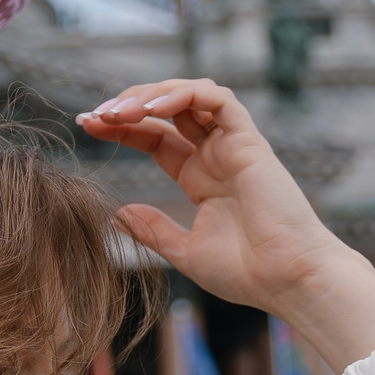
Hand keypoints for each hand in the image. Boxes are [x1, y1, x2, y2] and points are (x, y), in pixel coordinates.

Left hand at [78, 79, 374, 373]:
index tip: (85, 124)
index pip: (153, 136)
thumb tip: (117, 214)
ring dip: (151, 94)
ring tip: (117, 110)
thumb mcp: (185, 251)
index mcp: (199, 177)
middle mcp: (215, 155)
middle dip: (126, 105)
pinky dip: (184, 94)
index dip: (119, 127)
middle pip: (166, 111)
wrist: (288, 280)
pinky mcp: (250, 141)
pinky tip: (152, 108)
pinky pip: (218, 100)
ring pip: (190, 95)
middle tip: (93, 114)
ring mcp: (233, 145)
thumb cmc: (247, 273)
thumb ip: (153, 230)